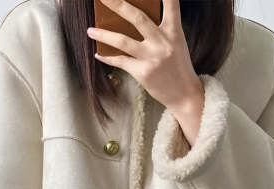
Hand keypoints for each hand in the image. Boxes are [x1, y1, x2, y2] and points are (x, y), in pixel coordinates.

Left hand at [87, 0, 204, 143]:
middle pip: (138, 18)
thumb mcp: (175, 43)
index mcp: (174, 31)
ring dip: (104, 35)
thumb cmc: (177, 66)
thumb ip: (159, 30)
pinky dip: (108, 58)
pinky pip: (120, 62)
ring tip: (90, 30)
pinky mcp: (143, 73)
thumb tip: (132, 20)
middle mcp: (163, 42)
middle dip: (118, 5)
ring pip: (123, 41)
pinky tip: (99, 54)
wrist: (184, 94)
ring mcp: (152, 58)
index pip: (171, 4)